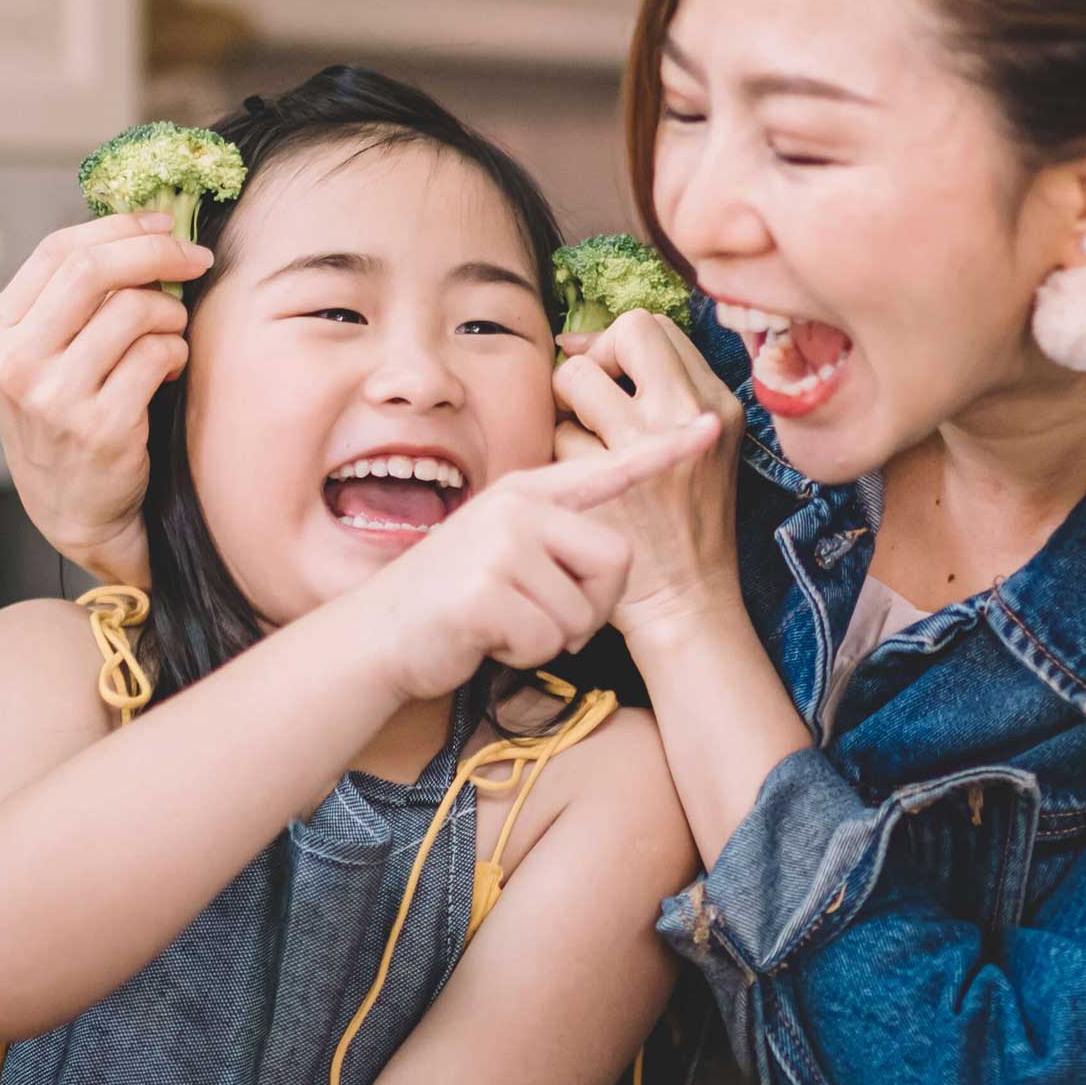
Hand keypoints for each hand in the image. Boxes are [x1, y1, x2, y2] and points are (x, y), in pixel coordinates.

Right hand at [0, 213, 208, 587]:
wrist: (73, 511)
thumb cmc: (67, 421)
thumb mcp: (42, 359)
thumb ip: (71, 302)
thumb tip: (142, 228)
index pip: (59, 251)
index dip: (121, 228)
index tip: (165, 225)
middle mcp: (16, 362)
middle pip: (95, 270)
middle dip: (158, 253)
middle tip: (195, 259)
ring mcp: (55, 397)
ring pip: (135, 311)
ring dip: (171, 315)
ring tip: (171, 336)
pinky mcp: (100, 427)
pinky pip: (158, 356)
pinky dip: (176, 354)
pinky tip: (167, 373)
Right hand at [330, 411, 721, 704]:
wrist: (378, 636)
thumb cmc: (453, 601)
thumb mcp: (503, 551)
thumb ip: (552, 539)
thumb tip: (613, 559)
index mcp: (528, 493)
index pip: (608, 468)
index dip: (662, 453)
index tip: (707, 430)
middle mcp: (517, 507)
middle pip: (616, 560)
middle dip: (593, 607)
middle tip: (545, 619)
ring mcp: (499, 545)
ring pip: (583, 611)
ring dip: (553, 637)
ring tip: (505, 624)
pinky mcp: (485, 590)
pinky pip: (547, 638)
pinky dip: (524, 653)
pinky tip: (487, 638)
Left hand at [553, 310, 746, 647]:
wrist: (686, 599)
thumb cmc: (684, 523)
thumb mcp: (699, 448)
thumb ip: (662, 394)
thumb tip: (581, 344)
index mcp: (717, 403)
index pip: (656, 328)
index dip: (617, 343)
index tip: (602, 373)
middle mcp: (687, 415)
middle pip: (626, 332)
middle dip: (594, 358)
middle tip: (586, 402)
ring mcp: (647, 446)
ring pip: (577, 378)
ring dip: (567, 410)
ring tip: (579, 447)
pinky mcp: (608, 481)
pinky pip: (557, 436)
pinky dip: (558, 456)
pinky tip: (576, 486)